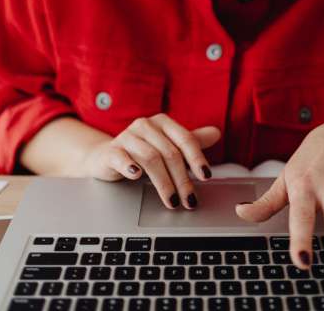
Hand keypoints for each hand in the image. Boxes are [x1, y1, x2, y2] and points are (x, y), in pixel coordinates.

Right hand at [81, 113, 220, 209]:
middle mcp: (145, 125)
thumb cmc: (143, 150)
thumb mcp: (168, 145)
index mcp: (162, 122)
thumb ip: (192, 141)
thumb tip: (216, 133)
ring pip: (150, 158)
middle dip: (182, 179)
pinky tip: (136, 176)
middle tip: (189, 200)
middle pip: (170, 153)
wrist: (107, 156)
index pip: (185, 139)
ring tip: (171, 201)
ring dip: (163, 182)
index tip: (206, 177)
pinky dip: (129, 166)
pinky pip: (121, 157)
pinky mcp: (111, 150)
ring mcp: (127, 136)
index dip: (197, 158)